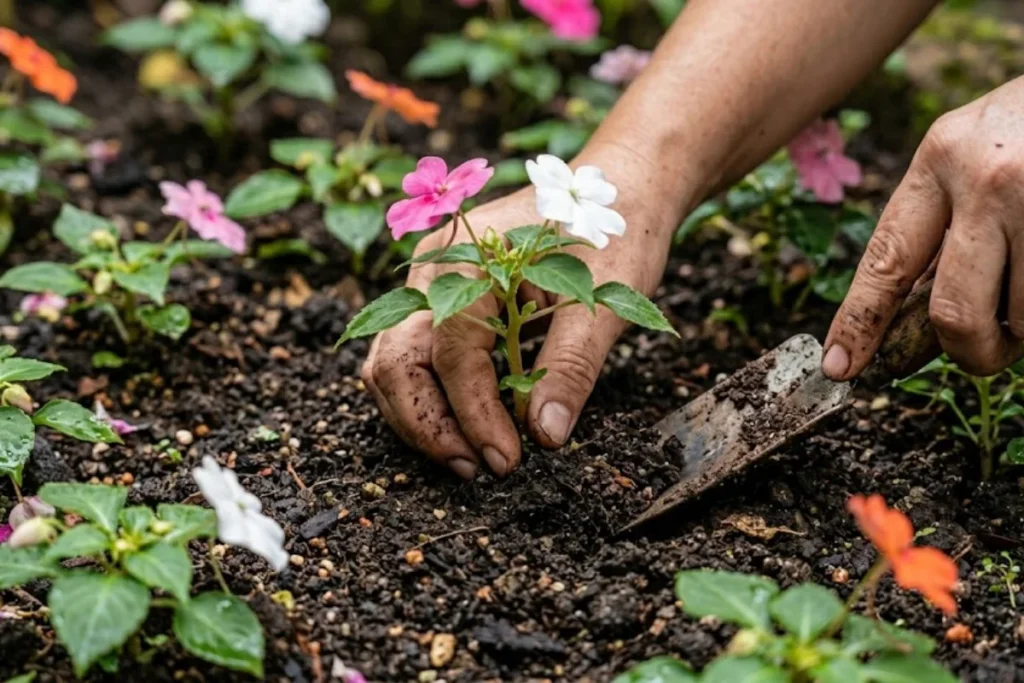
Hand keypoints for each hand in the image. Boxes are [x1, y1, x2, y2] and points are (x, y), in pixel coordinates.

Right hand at [360, 148, 679, 478]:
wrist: (614, 188)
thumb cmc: (612, 236)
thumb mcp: (604, 303)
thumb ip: (570, 367)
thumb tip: (543, 435)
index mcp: (471, 260)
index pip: (454, 355)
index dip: (475, 415)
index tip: (506, 460)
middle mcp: (434, 269)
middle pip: (398, 361)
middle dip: (430, 425)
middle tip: (477, 468)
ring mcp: (428, 281)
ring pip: (392, 361)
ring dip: (420, 416)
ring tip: (468, 456)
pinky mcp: (437, 295)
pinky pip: (410, 353)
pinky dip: (428, 394)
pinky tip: (463, 424)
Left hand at [823, 76, 1023, 379]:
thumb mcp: (973, 153)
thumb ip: (942, 224)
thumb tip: (914, 323)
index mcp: (939, 159)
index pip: (885, 258)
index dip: (859, 321)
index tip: (840, 366)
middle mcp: (986, 179)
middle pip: (953, 311)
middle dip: (969, 353)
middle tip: (983, 354)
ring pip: (1022, 319)